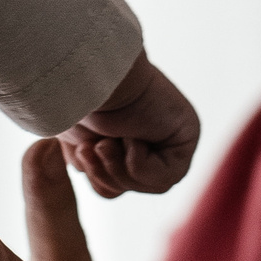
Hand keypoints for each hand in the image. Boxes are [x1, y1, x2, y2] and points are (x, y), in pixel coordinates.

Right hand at [60, 53, 199, 196]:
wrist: (88, 75)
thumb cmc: (74, 101)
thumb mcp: (76, 141)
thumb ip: (91, 164)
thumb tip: (101, 181)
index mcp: (122, 133)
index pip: (114, 181)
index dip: (96, 177)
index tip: (80, 151)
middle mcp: (149, 133)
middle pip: (130, 185)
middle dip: (104, 176)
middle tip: (91, 149)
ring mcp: (170, 134)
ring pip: (147, 185)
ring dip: (118, 171)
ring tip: (105, 143)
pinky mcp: (186, 136)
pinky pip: (164, 177)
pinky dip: (139, 165)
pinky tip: (131, 137)